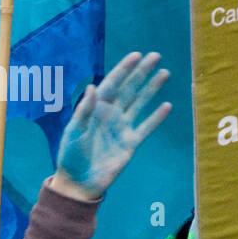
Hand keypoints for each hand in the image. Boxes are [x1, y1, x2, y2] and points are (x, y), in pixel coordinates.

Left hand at [53, 52, 170, 199]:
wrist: (79, 182)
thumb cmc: (71, 155)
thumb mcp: (74, 132)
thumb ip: (85, 111)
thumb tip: (93, 87)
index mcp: (96, 108)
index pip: (112, 83)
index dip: (124, 69)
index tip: (136, 55)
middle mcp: (111, 114)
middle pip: (129, 88)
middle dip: (141, 72)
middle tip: (155, 56)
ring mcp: (121, 127)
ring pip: (139, 103)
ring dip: (151, 89)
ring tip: (164, 73)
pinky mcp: (130, 143)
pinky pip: (146, 127)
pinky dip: (156, 117)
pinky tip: (166, 106)